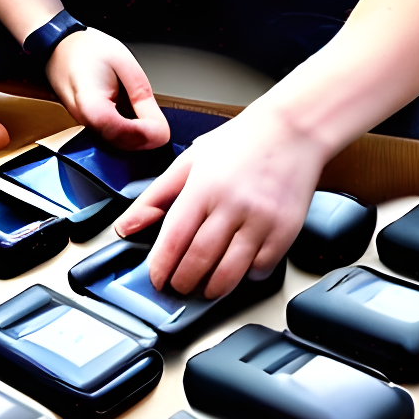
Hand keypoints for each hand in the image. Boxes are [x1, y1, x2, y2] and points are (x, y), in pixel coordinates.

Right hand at [46, 28, 168, 149]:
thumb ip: (142, 97)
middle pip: (120, 145)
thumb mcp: (124, 63)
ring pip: (117, 145)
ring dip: (138, 136)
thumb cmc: (88, 50)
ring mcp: (84, 126)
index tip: (161, 125)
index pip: (121, 132)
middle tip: (157, 118)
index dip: (146, 133)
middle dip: (145, 138)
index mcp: (89, 103)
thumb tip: (159, 129)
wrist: (59, 47)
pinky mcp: (88, 126)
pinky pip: (111, 138)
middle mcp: (84, 121)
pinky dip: (128, 132)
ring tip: (146, 114)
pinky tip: (135, 118)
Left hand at [114, 110, 320, 298]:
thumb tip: (125, 226)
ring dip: (212, 288)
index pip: (174, 239)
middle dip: (183, 281)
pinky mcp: (286, 230)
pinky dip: (246, 277)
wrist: (292, 130)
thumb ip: (154, 197)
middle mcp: (232, 205)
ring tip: (203, 286)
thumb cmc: (239, 143)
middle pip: (199, 260)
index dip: (162, 266)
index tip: (157, 279)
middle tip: (178, 286)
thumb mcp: (189, 162)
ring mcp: (261, 220)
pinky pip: (262, 268)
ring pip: (230, 272)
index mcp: (202, 187)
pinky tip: (237, 270)